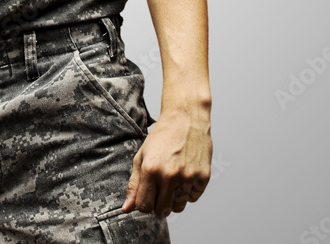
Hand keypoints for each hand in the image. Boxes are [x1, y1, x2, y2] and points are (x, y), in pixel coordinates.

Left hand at [121, 103, 211, 217]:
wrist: (185, 118)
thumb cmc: (161, 136)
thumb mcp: (142, 156)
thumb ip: (134, 184)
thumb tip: (126, 209)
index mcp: (151, 169)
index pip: (144, 206)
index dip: (143, 204)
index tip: (146, 196)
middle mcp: (170, 175)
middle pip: (162, 211)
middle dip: (158, 205)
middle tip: (159, 191)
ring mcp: (188, 177)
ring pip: (179, 207)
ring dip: (174, 200)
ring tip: (172, 180)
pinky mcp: (203, 177)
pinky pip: (193, 198)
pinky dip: (188, 191)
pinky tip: (185, 174)